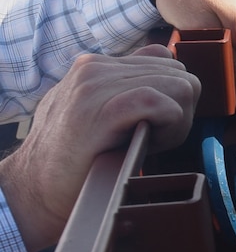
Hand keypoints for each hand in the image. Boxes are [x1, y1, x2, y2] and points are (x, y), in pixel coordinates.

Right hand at [0, 46, 197, 251]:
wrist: (38, 188)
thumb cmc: (79, 158)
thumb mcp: (104, 113)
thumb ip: (132, 89)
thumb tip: (174, 75)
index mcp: (98, 65)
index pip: (170, 63)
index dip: (176, 99)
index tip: (157, 126)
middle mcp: (96, 67)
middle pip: (181, 76)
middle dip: (181, 111)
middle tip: (153, 139)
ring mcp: (95, 85)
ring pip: (178, 87)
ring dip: (176, 123)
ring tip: (147, 142)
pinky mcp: (99, 111)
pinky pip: (159, 103)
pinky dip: (169, 127)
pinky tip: (148, 143)